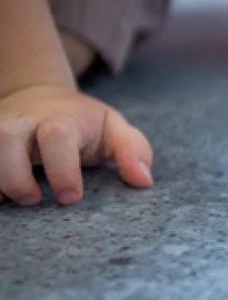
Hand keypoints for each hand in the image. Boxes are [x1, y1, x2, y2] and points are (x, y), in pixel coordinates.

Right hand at [0, 85, 152, 205]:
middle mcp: (22, 122)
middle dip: (14, 175)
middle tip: (34, 200)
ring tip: (6, 201)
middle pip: (4, 139)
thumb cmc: (85, 124)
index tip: (71, 197)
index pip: (57, 136)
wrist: (39, 99)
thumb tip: (143, 181)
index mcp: (61, 120)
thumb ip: (133, 151)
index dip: (62, 168)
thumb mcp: (115, 130)